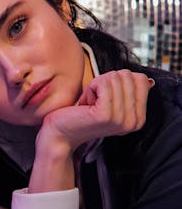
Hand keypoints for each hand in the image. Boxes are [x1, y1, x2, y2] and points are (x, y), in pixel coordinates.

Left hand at [29, 70, 152, 192]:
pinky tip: (86, 103)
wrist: (61, 133)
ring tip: (90, 104)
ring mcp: (121, 119)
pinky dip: (91, 87)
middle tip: (95, 101)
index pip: (142, 79)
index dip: (119, 82)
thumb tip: (148, 80)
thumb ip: (130, 90)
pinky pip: (104, 83)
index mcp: (138, 119)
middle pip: (128, 76)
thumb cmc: (83, 114)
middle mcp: (133, 121)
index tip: (106, 98)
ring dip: (97, 86)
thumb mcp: (112, 101)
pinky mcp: (106, 115)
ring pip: (115, 78)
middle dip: (106, 82)